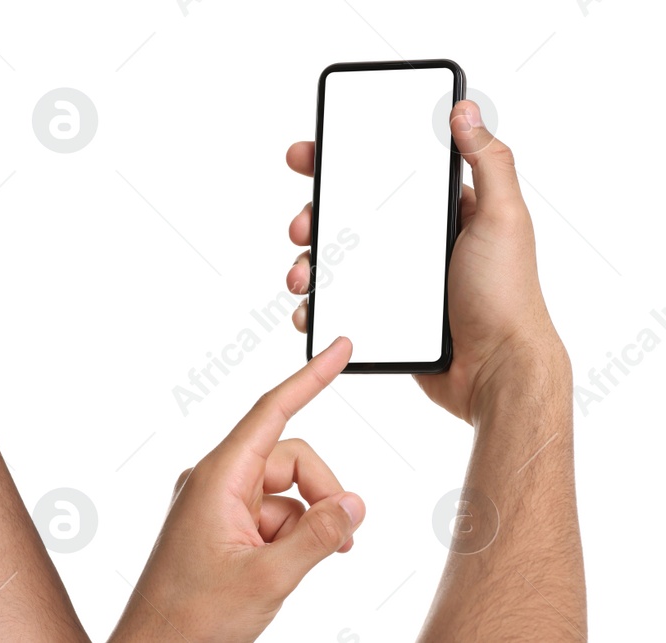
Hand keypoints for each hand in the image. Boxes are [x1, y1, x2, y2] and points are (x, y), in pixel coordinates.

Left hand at [115, 338, 364, 641]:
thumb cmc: (194, 617)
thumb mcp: (269, 577)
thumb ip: (318, 536)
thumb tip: (353, 504)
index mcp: (217, 478)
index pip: (271, 412)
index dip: (309, 378)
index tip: (339, 348)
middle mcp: (214, 482)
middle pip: (290, 458)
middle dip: (323, 491)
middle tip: (342, 539)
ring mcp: (216, 505)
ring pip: (286, 492)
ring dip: (308, 521)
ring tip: (304, 565)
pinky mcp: (220, 527)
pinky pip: (271, 515)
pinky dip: (291, 536)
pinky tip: (284, 570)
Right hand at [283, 100, 566, 421]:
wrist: (495, 371)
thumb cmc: (508, 295)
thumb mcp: (503, 218)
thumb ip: (488, 161)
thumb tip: (466, 110)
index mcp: (440, 213)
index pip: (385, 175)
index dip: (344, 161)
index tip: (309, 156)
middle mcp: (414, 243)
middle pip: (348, 216)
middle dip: (314, 215)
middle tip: (301, 224)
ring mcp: (395, 280)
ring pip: (335, 260)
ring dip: (306, 261)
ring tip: (302, 276)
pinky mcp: (382, 315)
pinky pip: (336, 302)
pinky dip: (315, 303)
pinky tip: (309, 306)